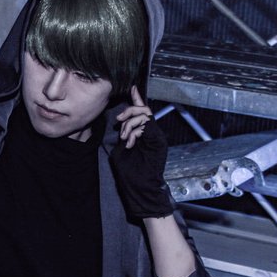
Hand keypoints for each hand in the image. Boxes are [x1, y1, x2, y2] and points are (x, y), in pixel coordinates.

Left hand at [110, 86, 173, 219]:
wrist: (140, 188)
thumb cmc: (131, 174)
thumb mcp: (121, 151)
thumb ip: (123, 136)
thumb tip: (121, 124)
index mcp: (144, 135)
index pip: (142, 113)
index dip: (137, 99)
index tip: (132, 87)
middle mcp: (152, 134)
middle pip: (143, 109)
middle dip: (129, 111)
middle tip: (119, 121)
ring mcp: (157, 136)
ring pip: (144, 114)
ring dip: (130, 123)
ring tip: (124, 138)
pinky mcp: (158, 140)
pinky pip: (147, 123)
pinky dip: (134, 130)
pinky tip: (130, 142)